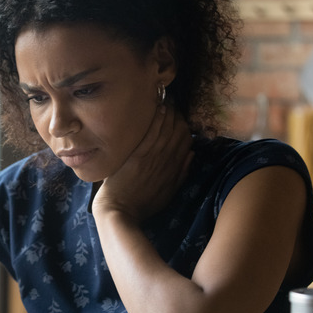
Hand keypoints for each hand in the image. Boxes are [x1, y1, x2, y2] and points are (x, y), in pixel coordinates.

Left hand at [92, 105, 192, 221]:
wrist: (120, 211)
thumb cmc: (141, 204)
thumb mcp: (168, 192)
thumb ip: (181, 173)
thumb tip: (192, 154)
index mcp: (174, 170)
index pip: (186, 143)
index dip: (186, 127)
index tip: (182, 117)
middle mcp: (166, 162)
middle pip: (178, 133)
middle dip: (178, 117)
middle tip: (175, 104)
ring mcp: (152, 159)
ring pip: (166, 131)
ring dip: (169, 114)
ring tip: (168, 101)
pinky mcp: (137, 157)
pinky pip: (151, 135)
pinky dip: (156, 121)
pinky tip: (160, 109)